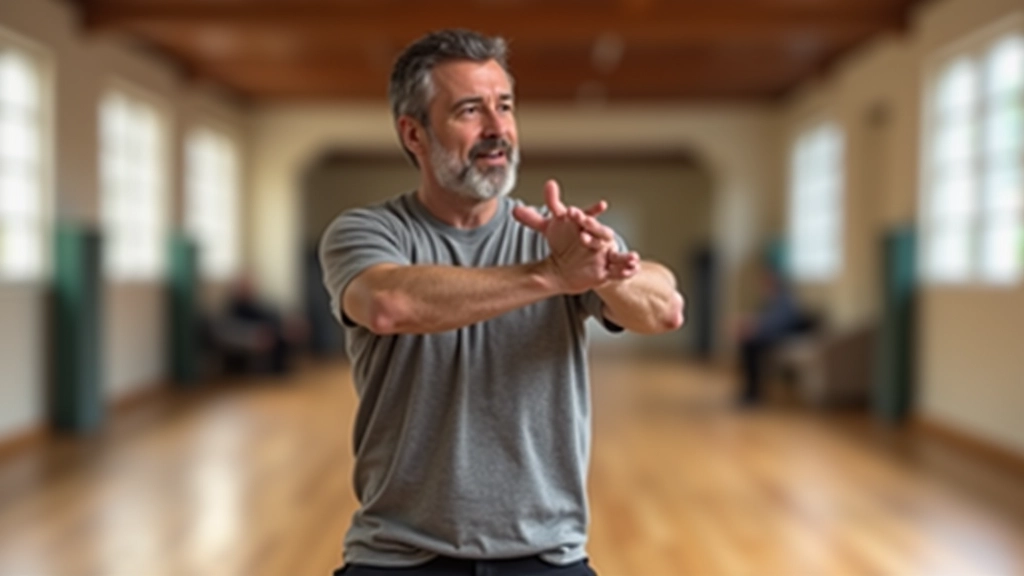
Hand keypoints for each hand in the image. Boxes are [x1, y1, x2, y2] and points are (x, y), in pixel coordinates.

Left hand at [513, 180, 639, 292]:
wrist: (572, 264)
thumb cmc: (566, 241)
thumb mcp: (550, 229)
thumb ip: (533, 219)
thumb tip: (515, 209)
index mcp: (584, 224)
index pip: (583, 216)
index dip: (579, 214)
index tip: (571, 211)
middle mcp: (597, 236)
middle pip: (597, 230)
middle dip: (592, 227)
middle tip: (584, 225)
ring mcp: (604, 252)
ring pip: (614, 251)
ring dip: (623, 254)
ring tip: (632, 256)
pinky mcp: (607, 269)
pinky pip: (619, 269)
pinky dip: (627, 269)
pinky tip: (634, 268)